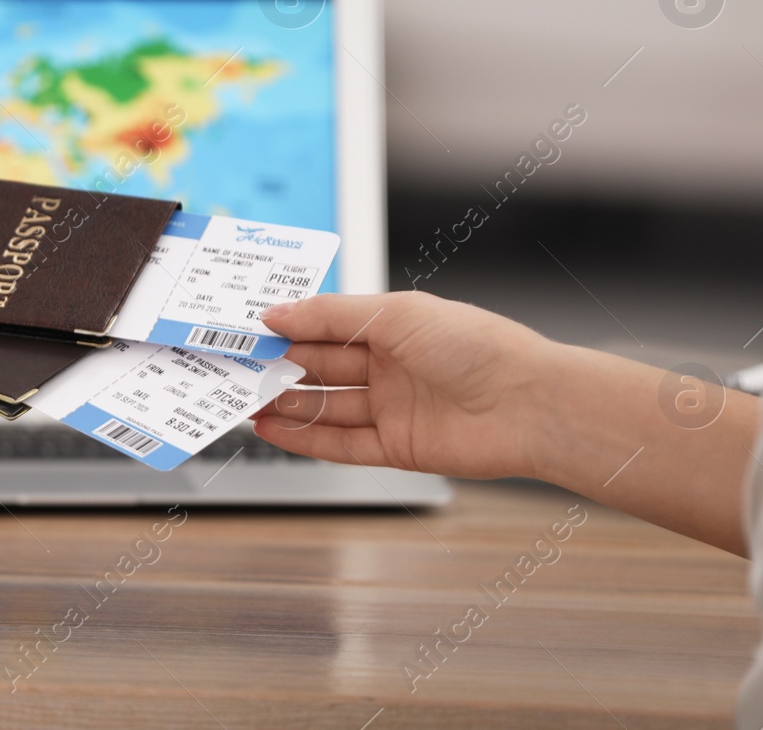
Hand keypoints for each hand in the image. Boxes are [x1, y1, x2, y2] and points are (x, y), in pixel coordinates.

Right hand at [253, 291, 565, 478]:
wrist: (529, 405)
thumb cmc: (476, 346)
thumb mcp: (395, 314)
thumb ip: (330, 315)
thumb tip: (276, 313)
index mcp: (393, 324)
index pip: (326, 325)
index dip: (287, 327)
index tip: (245, 331)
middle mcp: (392, 365)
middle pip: (322, 367)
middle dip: (277, 367)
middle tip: (233, 369)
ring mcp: (394, 407)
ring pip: (326, 406)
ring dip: (284, 405)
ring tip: (243, 402)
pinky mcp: (398, 448)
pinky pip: (342, 444)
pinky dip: (306, 439)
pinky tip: (274, 430)